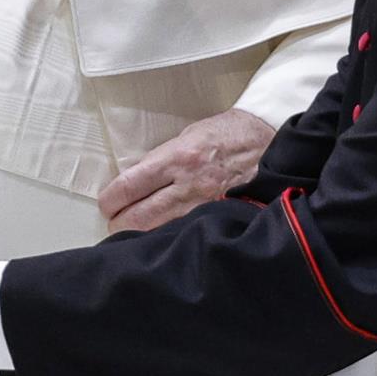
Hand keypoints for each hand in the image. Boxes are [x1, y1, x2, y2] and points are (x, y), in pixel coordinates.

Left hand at [97, 107, 270, 231]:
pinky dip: (170, 240)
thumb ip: (161, 160)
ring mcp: (205, 208)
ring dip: (142, 236)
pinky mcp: (220, 220)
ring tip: (136, 233)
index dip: (110, 200)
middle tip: (116, 221)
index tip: (107, 204)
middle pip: (137, 218)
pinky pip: (186, 236)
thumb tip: (134, 181)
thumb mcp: (188, 136)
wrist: (269, 141)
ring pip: (159, 233)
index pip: (129, 186)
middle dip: (119, 223)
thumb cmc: (226, 135)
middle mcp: (189, 186)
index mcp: (177, 158)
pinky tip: (165, 240)